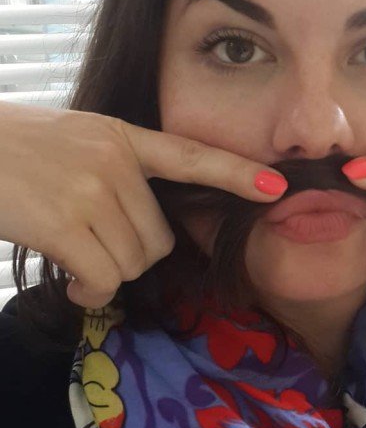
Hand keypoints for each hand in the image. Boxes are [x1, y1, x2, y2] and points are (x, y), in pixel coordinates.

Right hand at [0, 103, 288, 308]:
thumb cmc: (9, 154)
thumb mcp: (72, 144)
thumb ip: (115, 172)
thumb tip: (145, 234)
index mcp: (120, 136)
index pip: (191, 154)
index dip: (235, 174)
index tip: (276, 187)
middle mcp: (114, 160)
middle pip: (159, 238)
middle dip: (134, 257)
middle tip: (97, 253)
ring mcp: (92, 189)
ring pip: (134, 261)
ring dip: (108, 275)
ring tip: (77, 263)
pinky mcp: (67, 222)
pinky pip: (104, 278)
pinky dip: (91, 291)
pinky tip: (71, 283)